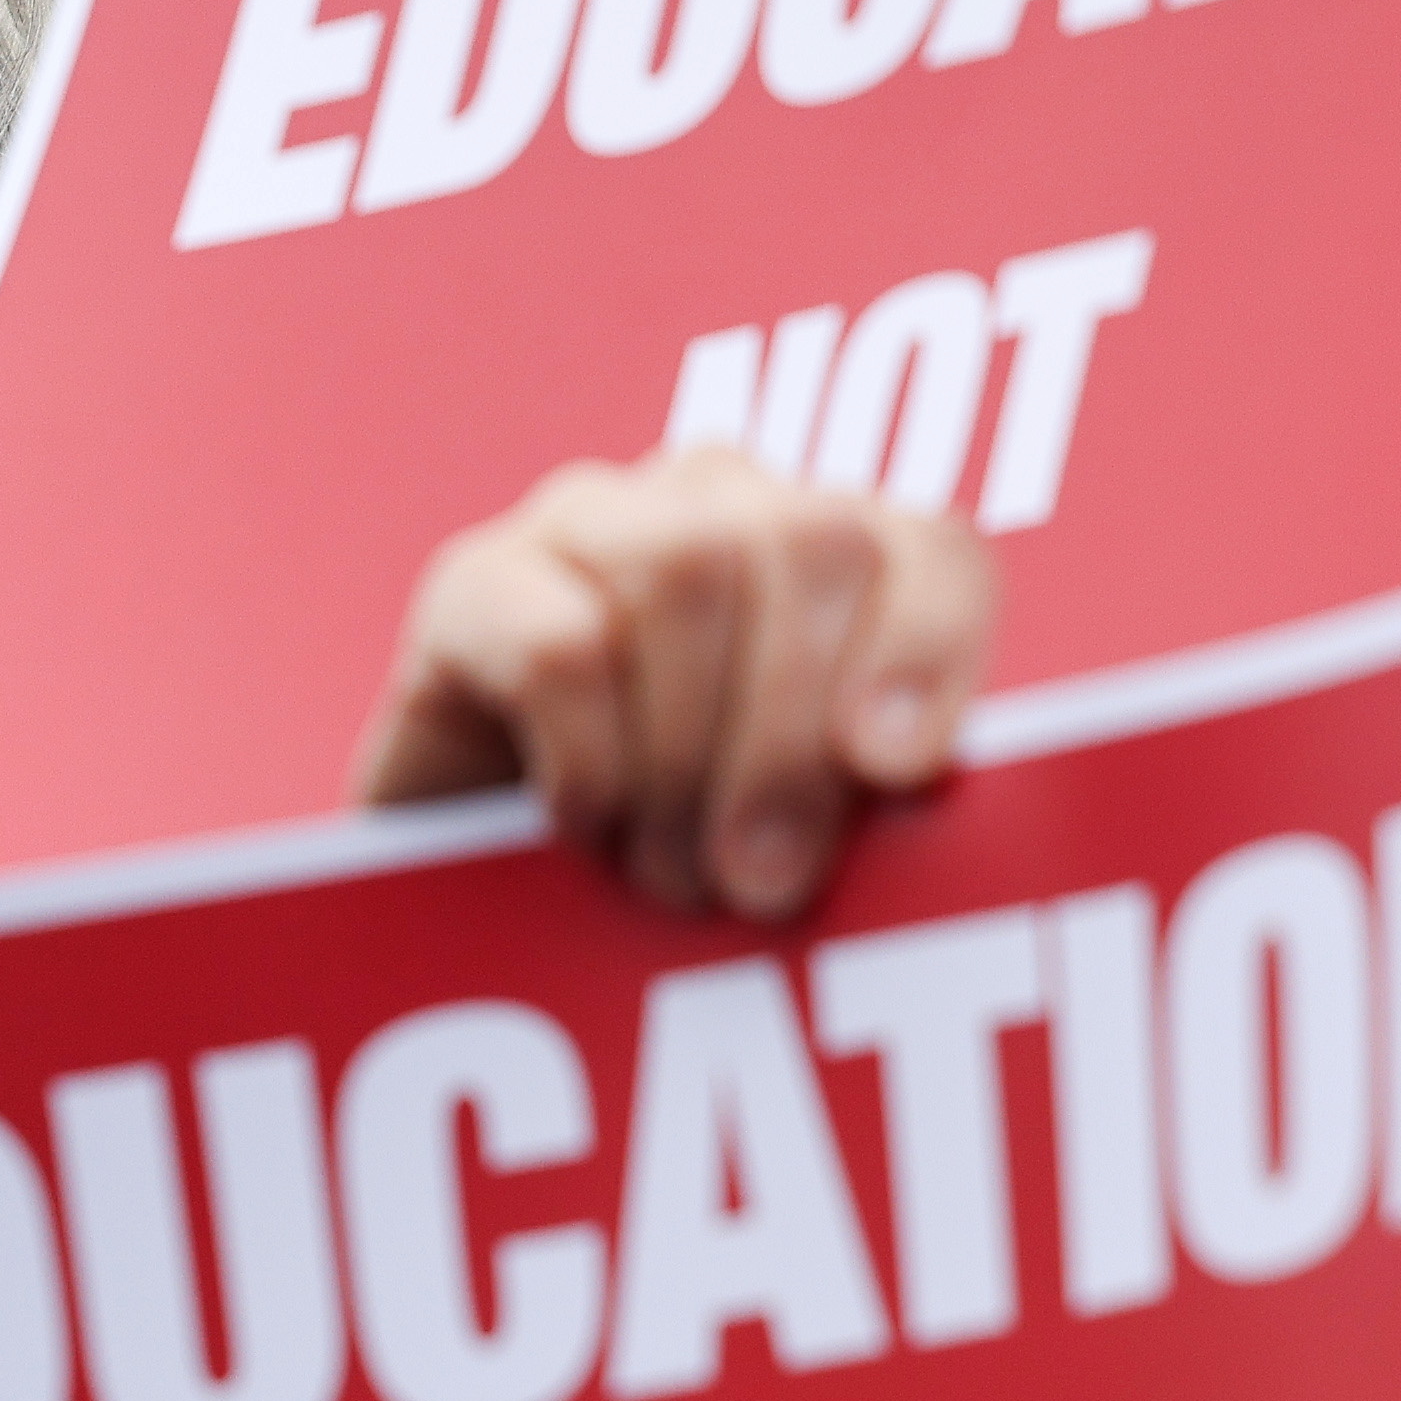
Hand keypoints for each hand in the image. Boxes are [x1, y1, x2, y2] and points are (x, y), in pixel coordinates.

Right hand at [355, 447, 998, 918]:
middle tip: (765, 884)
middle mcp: (720, 503)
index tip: (900, 776)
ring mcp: (589, 524)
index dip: (928, 651)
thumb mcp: (818, 831)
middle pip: (806, 544)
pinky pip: (557, 645)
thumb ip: (876, 789)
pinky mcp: (472, 583)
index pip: (928, 550)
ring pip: (683, 573)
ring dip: (688, 757)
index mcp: (842, 554)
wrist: (488, 896)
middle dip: (793, 736)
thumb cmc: (688, 860)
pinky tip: (580, 826)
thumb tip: (904, 769)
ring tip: (671, 877)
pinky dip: (587, 760)